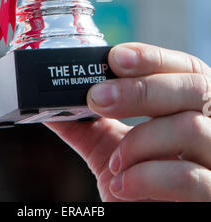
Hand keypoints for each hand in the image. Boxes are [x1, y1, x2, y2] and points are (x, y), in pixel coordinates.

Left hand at [45, 43, 210, 201]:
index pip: (187, 68)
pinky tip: (123, 185)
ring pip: (191, 128)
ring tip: (114, 161)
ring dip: (140, 140)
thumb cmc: (138, 190)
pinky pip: (190, 177)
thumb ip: (90, 125)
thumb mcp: (111, 151)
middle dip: (140, 89)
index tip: (115, 57)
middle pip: (194, 88)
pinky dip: (147, 177)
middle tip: (97, 98)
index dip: (153, 57)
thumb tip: (53, 103)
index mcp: (194, 108)